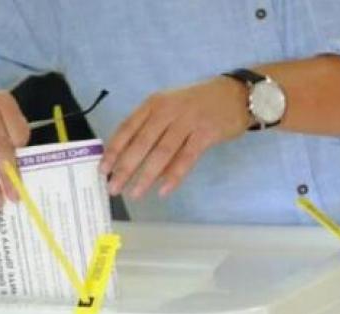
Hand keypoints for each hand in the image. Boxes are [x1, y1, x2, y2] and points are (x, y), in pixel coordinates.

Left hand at [100, 77, 251, 198]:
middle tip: (113, 187)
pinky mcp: (205, 133)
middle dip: (125, 167)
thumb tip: (131, 162)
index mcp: (154, 103)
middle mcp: (167, 110)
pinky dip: (173, 176)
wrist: (237, 94)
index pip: (127, 128)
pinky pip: (185, 158)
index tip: (103, 169)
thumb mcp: (170, 108)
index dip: (113, 150)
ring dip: (145, 175)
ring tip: (134, 193)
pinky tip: (162, 191)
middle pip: (141, 143)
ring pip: (161, 152)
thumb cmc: (198, 104)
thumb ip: (151, 129)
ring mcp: (187, 121)